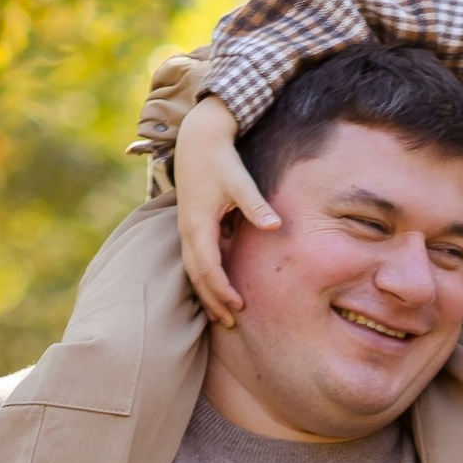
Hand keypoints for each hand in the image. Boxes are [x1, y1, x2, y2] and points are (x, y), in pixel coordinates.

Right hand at [173, 96, 274, 327]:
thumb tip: (276, 225)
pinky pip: (195, 260)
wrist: (198, 138)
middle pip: (197, 277)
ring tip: (223, 315)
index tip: (240, 307)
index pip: (209, 268)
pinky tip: (218, 289)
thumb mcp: (239, 180)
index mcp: (198, 224)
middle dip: (212, 301)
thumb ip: (255, 205)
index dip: (223, 290)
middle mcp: (188, 230)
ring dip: (207, 294)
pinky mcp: (191, 224)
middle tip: (232, 324)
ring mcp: (187, 228)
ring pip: (193, 271)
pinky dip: (205, 279)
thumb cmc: (221, 158)